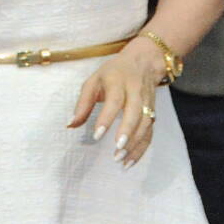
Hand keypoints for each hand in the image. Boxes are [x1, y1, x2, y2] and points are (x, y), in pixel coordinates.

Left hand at [67, 38, 166, 167]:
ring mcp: (147, 103)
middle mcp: (136, 92)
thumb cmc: (114, 72)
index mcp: (118, 81)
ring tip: (120, 159)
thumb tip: (71, 124)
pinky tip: (130, 162)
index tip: (97, 136)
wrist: (144, 62)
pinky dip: (141, 148)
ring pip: (145, 124)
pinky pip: (150, 132)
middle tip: (117, 148)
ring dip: (135, 143)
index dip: (106, 118)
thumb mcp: (94, 80)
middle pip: (135, 112)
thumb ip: (83, 103)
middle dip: (127, 131)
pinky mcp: (152, 112)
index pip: (114, 101)